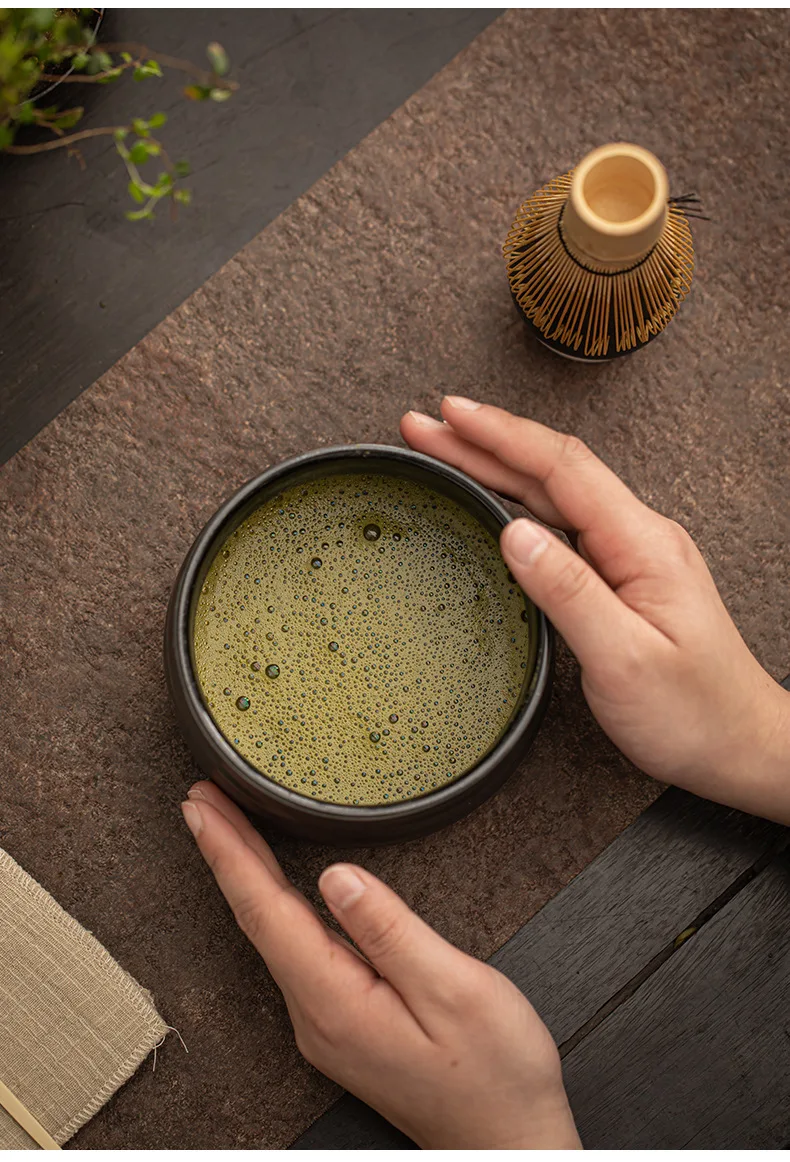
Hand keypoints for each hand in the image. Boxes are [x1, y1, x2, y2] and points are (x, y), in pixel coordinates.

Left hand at [181, 781, 581, 1149]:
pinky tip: (275, 886)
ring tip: (228, 828)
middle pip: (259, 919)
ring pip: (274, 933)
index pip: (266, 913)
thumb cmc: (495, 1074)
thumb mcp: (455, 989)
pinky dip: (275, 904)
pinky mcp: (344, 1023)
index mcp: (337, 1001)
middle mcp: (317, 1016)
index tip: (201, 810)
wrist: (509, 1142)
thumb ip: (391, 930)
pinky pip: (296, 950)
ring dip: (248, 876)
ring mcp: (327, 1023)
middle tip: (202, 800)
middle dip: (227, 854)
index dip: (230, 855)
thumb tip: (338, 876)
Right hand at [402, 397, 789, 824]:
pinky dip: (516, 501)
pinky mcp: (622, 574)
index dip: (501, 437)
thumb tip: (515, 535)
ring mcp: (631, 554)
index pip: (562, 469)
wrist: (739, 745)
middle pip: (551, 471)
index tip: (452, 416)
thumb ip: (568, 591)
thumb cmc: (692, 712)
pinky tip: (492, 498)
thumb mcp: (624, 659)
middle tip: (424, 426)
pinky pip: (562, 522)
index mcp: (642, 544)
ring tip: (444, 449)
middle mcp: (639, 537)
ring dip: (495, 466)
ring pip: (553, 493)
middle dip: (484, 442)